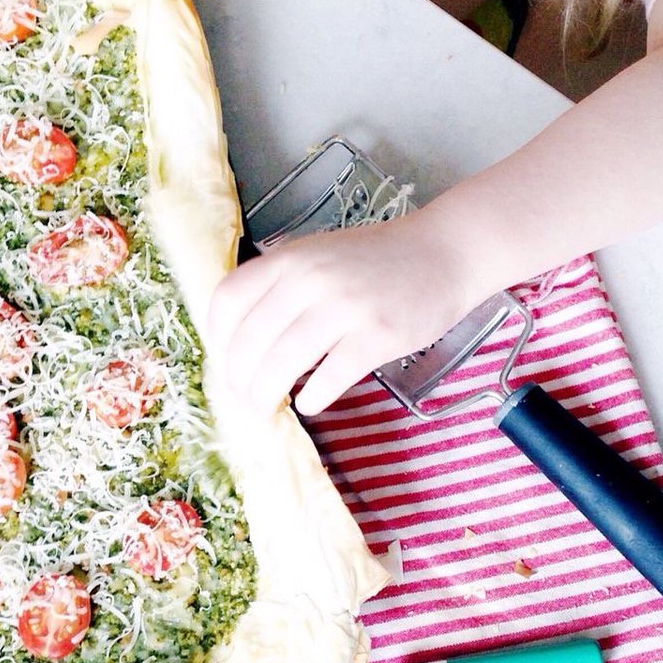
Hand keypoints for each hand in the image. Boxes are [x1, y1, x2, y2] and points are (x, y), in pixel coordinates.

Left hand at [206, 213, 480, 415]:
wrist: (444, 253)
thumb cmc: (376, 260)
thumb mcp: (318, 255)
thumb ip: (280, 285)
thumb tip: (239, 338)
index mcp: (289, 258)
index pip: (228, 300)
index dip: (217, 339)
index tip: (223, 362)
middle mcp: (310, 280)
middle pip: (250, 341)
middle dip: (238, 381)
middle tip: (243, 399)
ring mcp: (345, 307)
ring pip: (282, 364)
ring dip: (265, 396)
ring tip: (265, 409)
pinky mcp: (377, 336)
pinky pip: (329, 378)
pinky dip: (312, 398)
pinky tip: (310, 403)